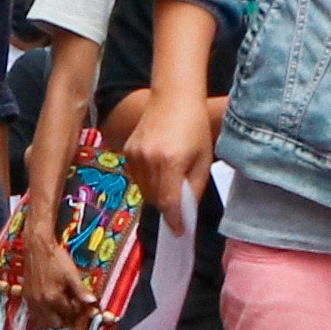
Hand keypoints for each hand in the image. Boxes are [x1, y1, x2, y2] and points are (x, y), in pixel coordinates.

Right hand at [21, 229, 93, 329]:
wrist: (37, 248)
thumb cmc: (56, 259)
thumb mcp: (72, 274)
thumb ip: (81, 291)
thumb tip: (92, 302)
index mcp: (53, 298)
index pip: (70, 316)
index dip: (80, 314)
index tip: (86, 311)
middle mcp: (40, 303)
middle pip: (56, 324)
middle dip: (67, 321)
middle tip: (75, 312)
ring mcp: (32, 301)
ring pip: (44, 322)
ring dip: (55, 320)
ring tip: (64, 310)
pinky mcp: (27, 297)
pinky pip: (35, 314)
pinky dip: (44, 315)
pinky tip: (51, 307)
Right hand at [123, 83, 219, 220]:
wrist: (173, 98)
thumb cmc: (194, 127)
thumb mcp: (203, 159)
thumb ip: (194, 187)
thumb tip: (186, 210)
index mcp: (170, 162)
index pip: (169, 202)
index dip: (174, 220)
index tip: (179, 231)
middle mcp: (148, 160)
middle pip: (155, 199)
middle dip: (167, 208)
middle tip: (179, 209)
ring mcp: (134, 155)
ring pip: (144, 190)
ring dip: (157, 195)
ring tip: (171, 184)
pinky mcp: (127, 151)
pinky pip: (136, 177)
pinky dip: (148, 182)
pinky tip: (159, 170)